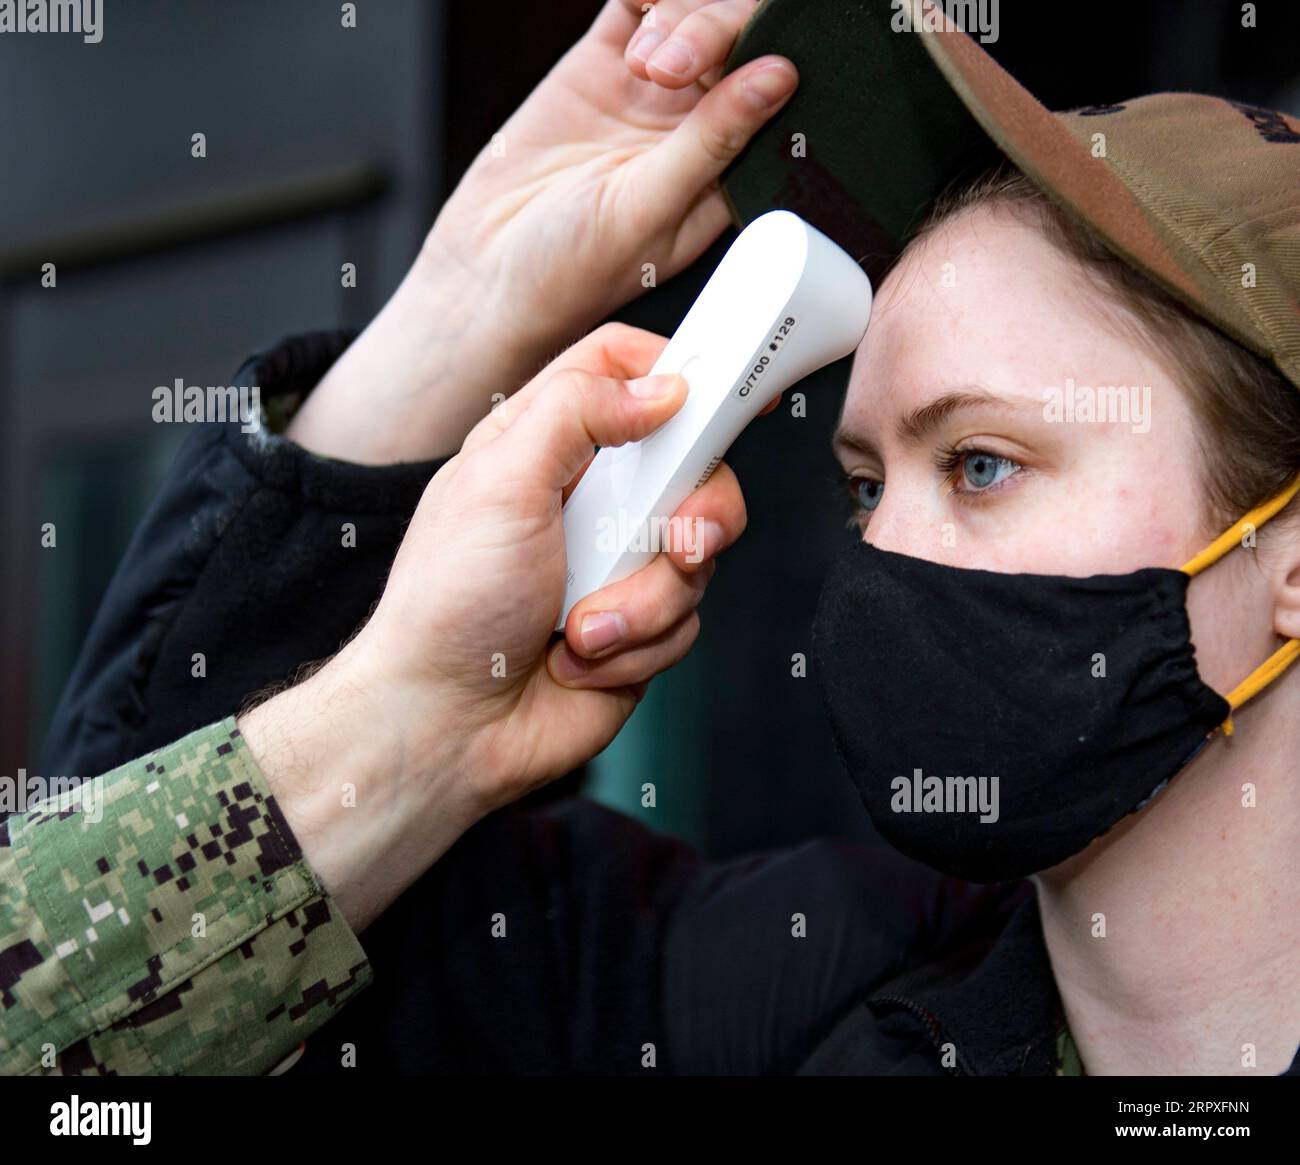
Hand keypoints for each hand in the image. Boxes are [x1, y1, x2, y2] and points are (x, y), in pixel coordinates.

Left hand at [241, 323, 747, 929]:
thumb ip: (578, 412)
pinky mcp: (638, 626)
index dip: (677, 372)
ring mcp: (616, 563)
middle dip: (697, 510)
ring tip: (581, 626)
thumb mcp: (500, 481)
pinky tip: (581, 659)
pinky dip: (637, 644)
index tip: (721, 395)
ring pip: (696, 554)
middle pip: (691, 464)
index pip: (622, 372)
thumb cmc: (448, 605)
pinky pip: (686, 621)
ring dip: (643, 600)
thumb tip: (661, 387)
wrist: (448, 724)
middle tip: (678, 539)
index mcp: (543, 444)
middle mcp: (588, 498)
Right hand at [287, 1, 795, 463]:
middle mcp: (697, 128)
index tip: (736, 60)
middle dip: (713, 30)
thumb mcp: (647, 210)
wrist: (486, 274)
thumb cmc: (570, 272)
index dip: (764, 54)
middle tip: (669, 68)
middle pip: (738, 37)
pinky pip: (635, 5)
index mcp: (727, 172)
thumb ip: (712, 139)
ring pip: (691, 11)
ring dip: (677, 15)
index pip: (772, 92)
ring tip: (640, 64)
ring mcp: (649, 93)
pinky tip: (633, 12)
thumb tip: (778, 79)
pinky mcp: (600, 64)